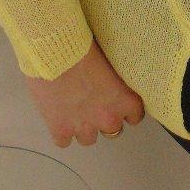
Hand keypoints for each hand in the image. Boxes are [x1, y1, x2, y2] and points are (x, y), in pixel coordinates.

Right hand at [24, 39, 145, 148]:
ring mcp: (83, 127)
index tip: (118, 104)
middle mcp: (107, 118)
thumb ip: (113, 81)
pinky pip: (63, 142)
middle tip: (92, 106)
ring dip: (82, 128)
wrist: (54, 51)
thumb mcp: (108, 63)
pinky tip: (56, 117)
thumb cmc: (83, 47)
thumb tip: (109, 83)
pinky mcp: (59, 129)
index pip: (135, 116)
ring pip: (88, 139)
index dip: (125, 111)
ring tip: (72, 112)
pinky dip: (60, 132)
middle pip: (113, 131)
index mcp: (124, 100)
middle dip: (103, 120)